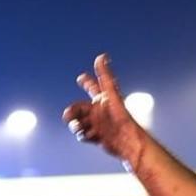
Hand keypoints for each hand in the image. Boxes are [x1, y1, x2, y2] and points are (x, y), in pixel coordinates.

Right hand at [63, 53, 146, 167]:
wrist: (126, 138)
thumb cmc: (121, 115)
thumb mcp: (111, 93)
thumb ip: (105, 75)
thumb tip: (102, 56)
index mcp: (102, 99)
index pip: (92, 87)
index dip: (87, 81)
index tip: (81, 78)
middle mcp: (99, 111)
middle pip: (78, 108)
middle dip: (72, 112)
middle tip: (69, 115)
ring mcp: (98, 124)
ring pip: (78, 122)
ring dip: (75, 124)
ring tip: (79, 127)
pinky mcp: (97, 136)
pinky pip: (83, 135)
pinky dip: (82, 135)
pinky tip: (87, 135)